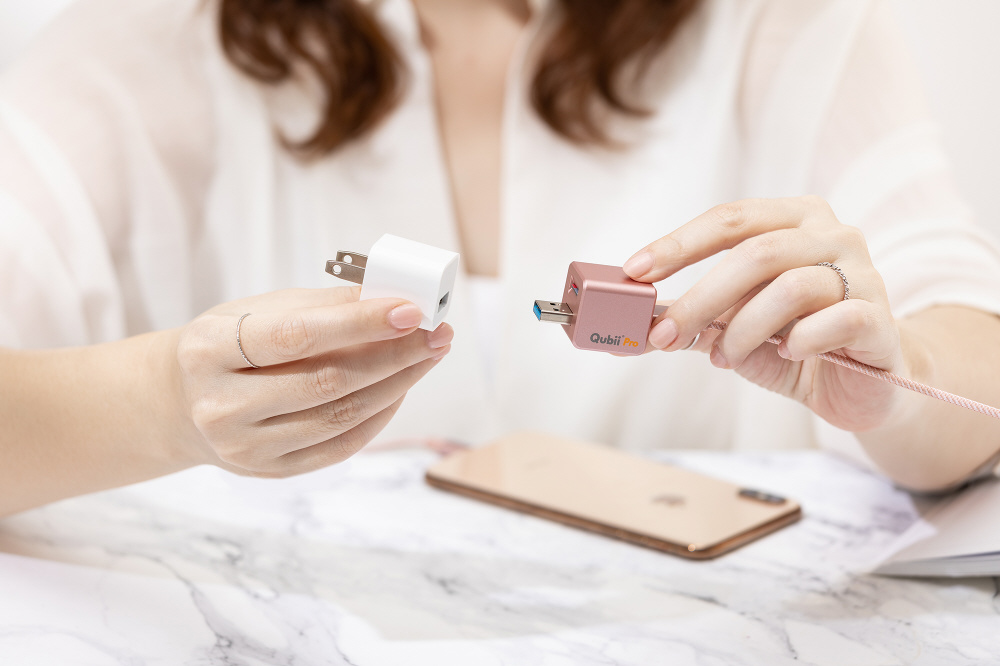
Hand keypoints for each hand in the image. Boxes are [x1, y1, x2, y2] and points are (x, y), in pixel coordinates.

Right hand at [171, 286, 451, 476]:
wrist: (180, 403)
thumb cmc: (228, 345)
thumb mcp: (257, 310)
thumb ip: (322, 305)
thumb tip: (393, 296)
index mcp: (209, 350)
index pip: (296, 337)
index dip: (359, 324)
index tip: (411, 310)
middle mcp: (221, 405)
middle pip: (327, 382)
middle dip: (395, 355)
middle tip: (438, 333)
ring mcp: (244, 447)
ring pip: (341, 416)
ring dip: (398, 384)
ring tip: (428, 355)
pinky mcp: (270, 471)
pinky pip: (341, 445)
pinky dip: (380, 414)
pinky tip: (401, 387)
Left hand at [624, 196, 910, 431]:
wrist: (865, 386)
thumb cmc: (795, 344)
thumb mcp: (735, 328)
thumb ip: (693, 321)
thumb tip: (632, 329)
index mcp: (796, 219)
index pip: (730, 219)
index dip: (679, 244)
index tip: (635, 271)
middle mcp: (833, 235)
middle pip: (755, 253)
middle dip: (700, 298)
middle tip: (665, 334)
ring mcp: (863, 273)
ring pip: (789, 288)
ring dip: (743, 329)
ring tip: (726, 356)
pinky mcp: (879, 318)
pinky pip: (835, 319)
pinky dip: (799, 340)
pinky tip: (787, 353)